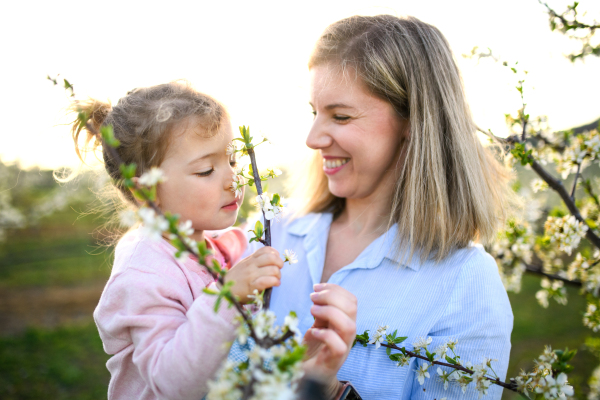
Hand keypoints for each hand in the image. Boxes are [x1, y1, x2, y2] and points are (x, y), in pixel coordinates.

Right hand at [224, 247, 282, 302]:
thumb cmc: (237, 279)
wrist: (223, 289)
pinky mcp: (252, 286)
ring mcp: (251, 274)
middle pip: (272, 258)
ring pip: (273, 270)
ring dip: (278, 275)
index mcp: (251, 259)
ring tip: (276, 279)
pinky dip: (274, 282)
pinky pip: (267, 281)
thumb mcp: (244, 265)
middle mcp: (251, 264)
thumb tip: (273, 262)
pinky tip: (275, 284)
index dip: (275, 253)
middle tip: (278, 270)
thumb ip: (256, 262)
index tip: (276, 260)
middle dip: (280, 263)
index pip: (266, 249)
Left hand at [303, 283, 356, 398]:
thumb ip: (322, 311)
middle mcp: (348, 333)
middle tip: (313, 297)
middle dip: (331, 296)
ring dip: (328, 312)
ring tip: (312, 310)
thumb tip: (318, 291)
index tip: (317, 287)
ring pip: (349, 325)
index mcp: (346, 322)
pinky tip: (313, 331)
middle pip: (352, 308)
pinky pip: (338, 345)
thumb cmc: (314, 348)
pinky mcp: (335, 360)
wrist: (309, 374)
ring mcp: (344, 346)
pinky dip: (325, 334)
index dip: (335, 289)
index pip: (351, 300)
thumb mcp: (317, 324)